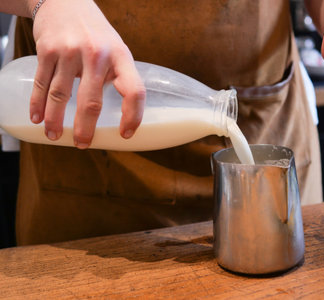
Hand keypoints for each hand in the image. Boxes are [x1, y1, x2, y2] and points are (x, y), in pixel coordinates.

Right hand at [30, 0, 144, 148]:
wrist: (66, 1)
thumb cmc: (96, 33)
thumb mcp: (117, 50)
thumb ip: (118, 77)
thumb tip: (120, 114)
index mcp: (121, 57)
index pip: (134, 91)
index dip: (133, 116)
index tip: (126, 133)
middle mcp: (97, 54)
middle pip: (91, 101)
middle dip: (85, 128)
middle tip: (83, 144)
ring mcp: (70, 51)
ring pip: (60, 95)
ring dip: (55, 120)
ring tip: (54, 135)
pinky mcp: (47, 49)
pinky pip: (42, 83)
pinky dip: (38, 104)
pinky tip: (37, 118)